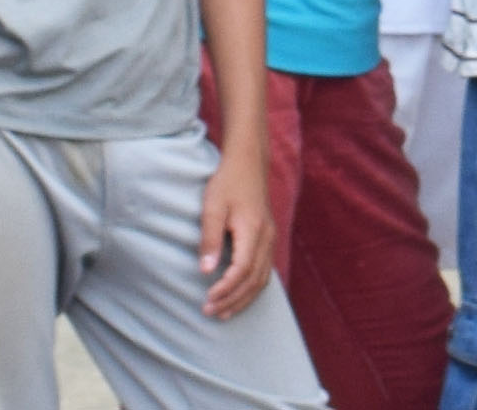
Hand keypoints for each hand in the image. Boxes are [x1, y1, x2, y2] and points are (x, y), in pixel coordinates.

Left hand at [198, 134, 279, 317]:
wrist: (249, 163)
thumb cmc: (227, 182)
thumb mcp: (212, 207)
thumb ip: (209, 239)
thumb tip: (206, 270)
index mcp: (253, 230)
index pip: (242, 270)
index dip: (226, 289)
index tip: (207, 300)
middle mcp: (267, 238)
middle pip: (254, 280)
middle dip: (232, 300)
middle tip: (210, 312)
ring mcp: (270, 239)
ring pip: (262, 279)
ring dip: (244, 298)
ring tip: (224, 313)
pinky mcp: (269, 238)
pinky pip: (265, 271)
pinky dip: (253, 288)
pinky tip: (241, 296)